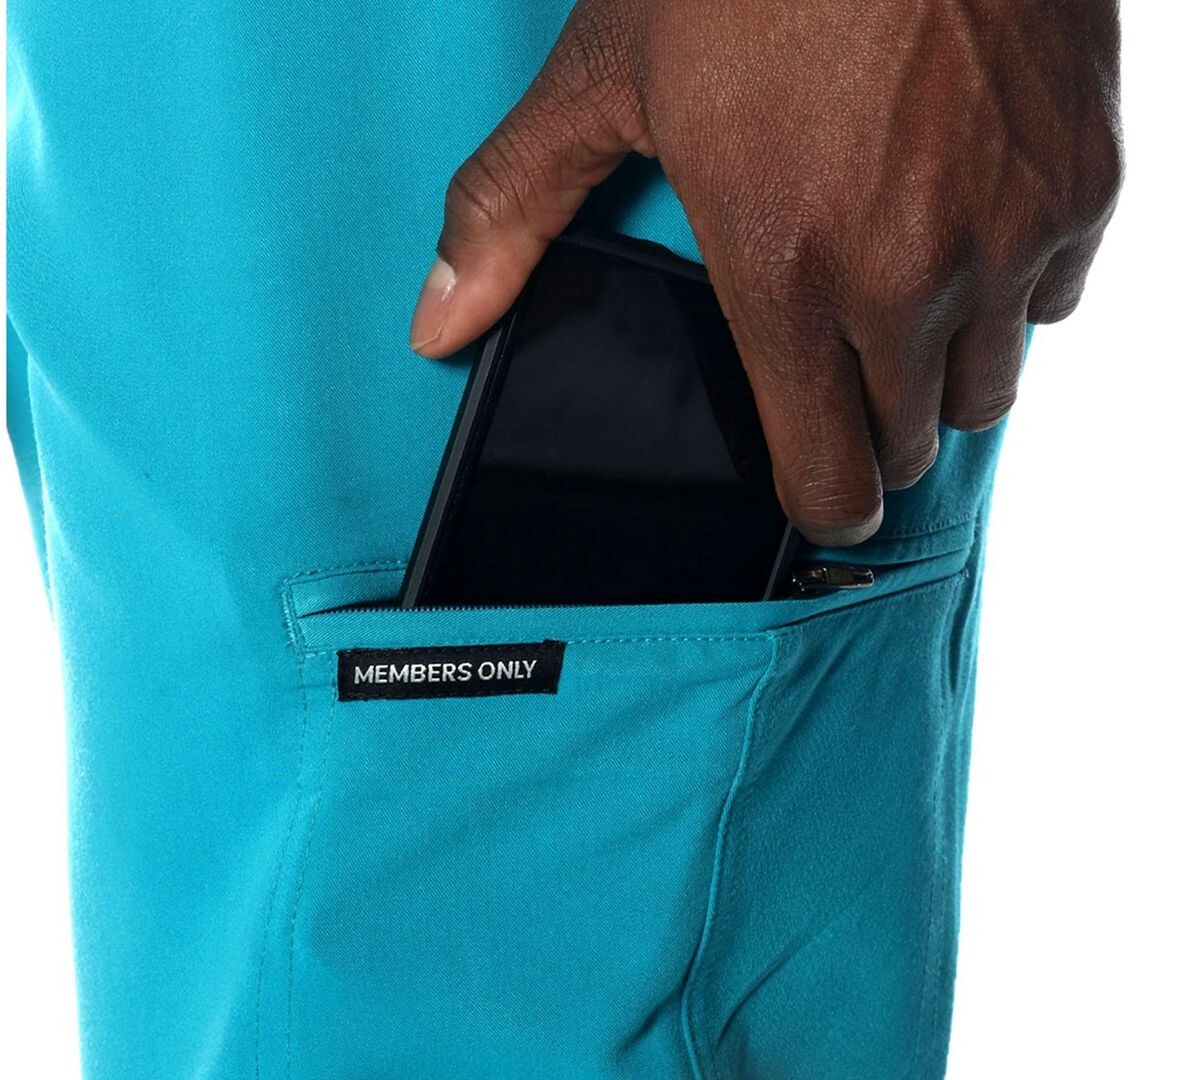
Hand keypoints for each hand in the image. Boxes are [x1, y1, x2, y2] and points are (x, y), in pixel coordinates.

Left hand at [409, 0, 1121, 545]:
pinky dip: (1018, 279)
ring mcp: (1010, 234)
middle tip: (843, 363)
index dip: (819, 498)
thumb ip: (514, 213)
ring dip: (943, 365)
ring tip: (901, 293)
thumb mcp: (604, 74)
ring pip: (989, 387)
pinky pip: (1058, 296)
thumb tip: (435, 325)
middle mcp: (909, 282)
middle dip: (873, 426)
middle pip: (910, 444)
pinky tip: (967, 218)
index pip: (828, 479)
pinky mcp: (1085, 182)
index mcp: (787, 277)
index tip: (815, 484)